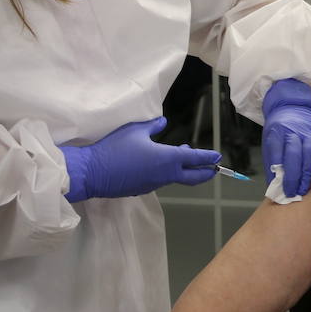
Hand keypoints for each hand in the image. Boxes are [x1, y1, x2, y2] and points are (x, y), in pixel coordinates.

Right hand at [60, 117, 220, 200]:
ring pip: (176, 178)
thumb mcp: (135, 131)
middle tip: (213, 169)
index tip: (217, 156)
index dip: (208, 157)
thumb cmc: (116, 148)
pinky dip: (167, 173)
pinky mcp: (143, 189)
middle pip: (193, 178)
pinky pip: (161, 181)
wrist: (93, 173)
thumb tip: (163, 122)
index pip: (195, 159)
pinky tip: (160, 165)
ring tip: (184, 157)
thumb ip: (153, 126)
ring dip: (184, 170)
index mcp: (168, 159)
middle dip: (205, 173)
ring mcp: (154, 184)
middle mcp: (166, 175)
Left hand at [261, 79, 310, 197]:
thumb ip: (272, 164)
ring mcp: (307, 128)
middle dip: (296, 177)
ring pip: (309, 150)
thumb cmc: (279, 131)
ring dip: (308, 170)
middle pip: (295, 155)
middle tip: (297, 193)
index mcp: (276, 134)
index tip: (285, 191)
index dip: (283, 176)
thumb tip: (276, 187)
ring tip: (308, 187)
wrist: (289, 106)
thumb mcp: (269, 145)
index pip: (278, 157)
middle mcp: (292, 130)